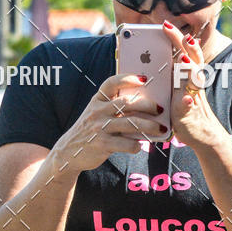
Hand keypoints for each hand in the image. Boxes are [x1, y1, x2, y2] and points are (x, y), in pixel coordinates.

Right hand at [53, 73, 168, 172]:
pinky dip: (136, 145)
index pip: (112, 83)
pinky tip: (139, 145)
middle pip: (128, 103)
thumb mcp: (96, 114)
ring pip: (131, 123)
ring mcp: (99, 128)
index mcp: (97, 100)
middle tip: (160, 109)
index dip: (128, 78)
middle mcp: (98, 112)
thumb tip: (143, 104)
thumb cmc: (90, 130)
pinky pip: (126, 144)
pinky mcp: (102, 145)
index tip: (144, 79)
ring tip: (161, 128)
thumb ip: (112, 107)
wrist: (70, 152)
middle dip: (148, 105)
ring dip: (150, 126)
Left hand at [161, 21, 225, 148]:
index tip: (165, 24)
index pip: (183, 51)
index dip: (176, 37)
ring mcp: (192, 96)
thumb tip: (146, 63)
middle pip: (191, 58)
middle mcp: (192, 82)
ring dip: (188, 68)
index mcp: (186, 75)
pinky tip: (185, 100)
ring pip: (194, 78)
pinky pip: (189, 107)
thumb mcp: (173, 90)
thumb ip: (167, 76)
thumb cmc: (184, 111)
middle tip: (171, 29)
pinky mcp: (189, 114)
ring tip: (181, 59)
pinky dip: (187, 103)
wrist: (201, 135)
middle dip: (183, 44)